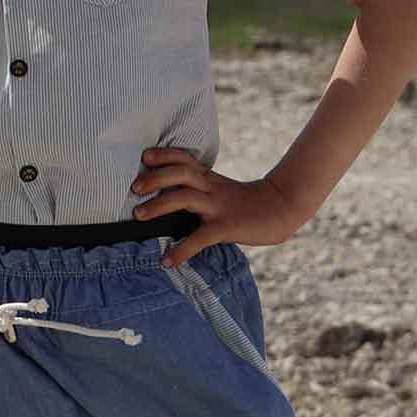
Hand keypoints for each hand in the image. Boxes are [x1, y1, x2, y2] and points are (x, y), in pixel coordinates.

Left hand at [130, 146, 306, 267]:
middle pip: (180, 173)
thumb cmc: (247, 202)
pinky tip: (167, 261)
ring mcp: (218, 206)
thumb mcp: (221, 190)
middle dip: (155, 178)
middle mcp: (211, 188)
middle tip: (133, 188)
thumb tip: (169, 198)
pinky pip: (200, 238)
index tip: (145, 156)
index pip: (184, 158)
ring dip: (159, 206)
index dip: (164, 155)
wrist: (283, 209)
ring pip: (185, 198)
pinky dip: (182, 250)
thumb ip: (199, 189)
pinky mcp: (226, 227)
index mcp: (209, 178)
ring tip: (138, 216)